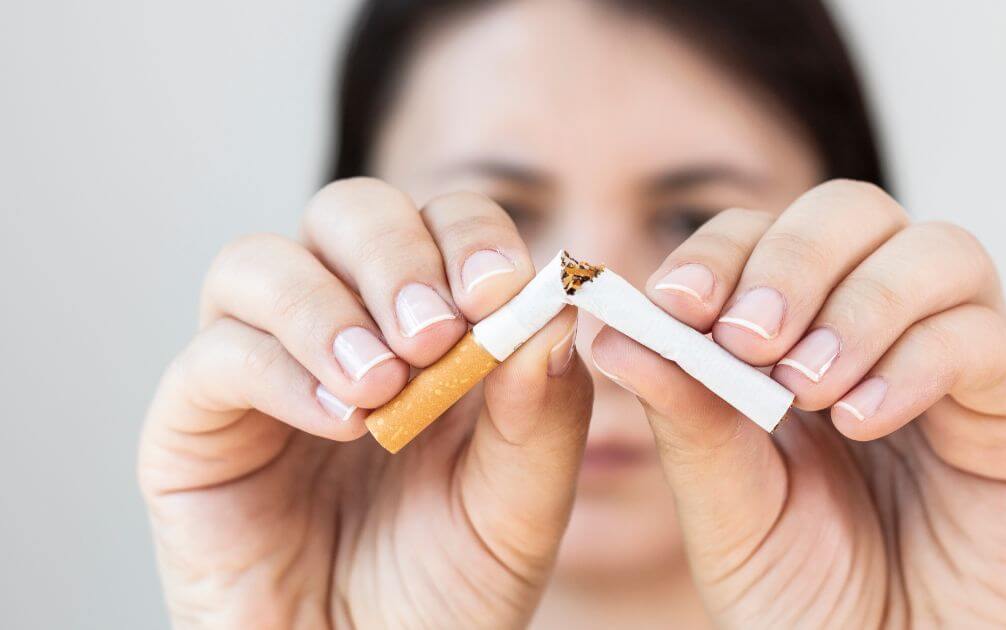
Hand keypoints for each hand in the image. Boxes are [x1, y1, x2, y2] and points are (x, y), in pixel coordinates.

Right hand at [139, 180, 590, 627]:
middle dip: (395, 255)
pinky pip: (215, 356)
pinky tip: (340, 422)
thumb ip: (544, 413)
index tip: (499, 287)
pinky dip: (279, 370)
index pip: (440, 224)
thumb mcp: (520, 506)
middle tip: (435, 331)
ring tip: (382, 387)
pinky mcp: (195, 424)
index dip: (468, 235)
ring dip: (327, 308)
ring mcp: (263, 368)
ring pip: (260, 263)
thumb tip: (553, 311)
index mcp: (426, 329)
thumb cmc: (445, 592)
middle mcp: (340, 327)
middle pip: (346, 214)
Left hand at [591, 180, 1005, 627]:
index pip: (765, 235)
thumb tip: (611, 327)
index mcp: (800, 335)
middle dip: (794, 260)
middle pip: (856, 213)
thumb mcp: (725, 505)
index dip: (721, 251)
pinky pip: (986, 340)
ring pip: (939, 253)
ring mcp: (960, 364)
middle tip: (747, 337)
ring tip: (807, 388)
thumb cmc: (801, 597)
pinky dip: (918, 363)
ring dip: (860, 304)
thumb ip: (685, 414)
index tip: (677, 302)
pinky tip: (862, 422)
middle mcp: (884, 329)